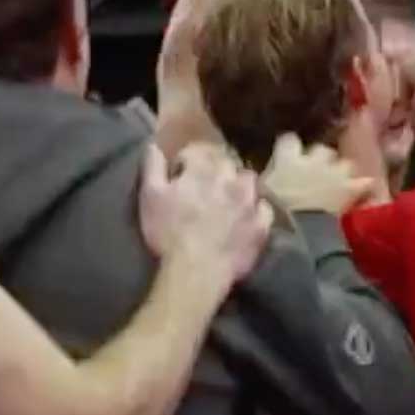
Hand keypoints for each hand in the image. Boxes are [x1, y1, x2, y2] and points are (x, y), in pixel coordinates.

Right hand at [138, 143, 271, 280]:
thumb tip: (154, 144)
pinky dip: (255, 209)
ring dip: (238, 184)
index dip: (185, 162)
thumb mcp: (150, 196)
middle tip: (202, 187)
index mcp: (203, 169)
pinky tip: (246, 216)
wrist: (196, 271)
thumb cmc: (168, 232)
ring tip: (228, 197)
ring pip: (248, 181)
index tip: (178, 175)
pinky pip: (264, 208)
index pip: (196, 151)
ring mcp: (250, 202)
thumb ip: (153, 166)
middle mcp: (231, 179)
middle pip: (225, 163)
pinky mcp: (261, 225)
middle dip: (213, 170)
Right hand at [263, 134, 376, 214]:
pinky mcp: (350, 189)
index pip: (288, 139)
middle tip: (313, 172)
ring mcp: (334, 173)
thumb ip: (264, 178)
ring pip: (343, 162)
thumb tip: (256, 174)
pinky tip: (360, 189)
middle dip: (319, 159)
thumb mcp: (259, 193)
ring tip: (336, 182)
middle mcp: (313, 159)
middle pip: (320, 149)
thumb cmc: (272, 214)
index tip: (286, 156)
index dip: (289, 147)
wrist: (298, 234)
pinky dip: (362, 186)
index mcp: (287, 158)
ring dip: (340, 171)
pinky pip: (363, 182)